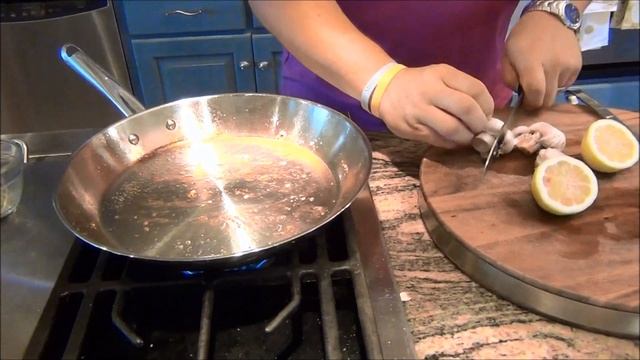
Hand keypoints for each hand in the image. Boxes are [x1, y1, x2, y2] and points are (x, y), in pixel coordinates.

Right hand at [377, 64, 493, 147]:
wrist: (385, 89)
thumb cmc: (420, 83)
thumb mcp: (441, 75)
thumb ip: (463, 90)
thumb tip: (487, 115)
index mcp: (442, 74)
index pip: (475, 90)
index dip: (488, 106)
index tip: (489, 114)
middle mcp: (431, 91)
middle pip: (465, 109)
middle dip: (479, 124)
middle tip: (482, 130)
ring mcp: (420, 111)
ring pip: (452, 129)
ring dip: (467, 137)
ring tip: (469, 137)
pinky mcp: (412, 129)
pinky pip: (439, 140)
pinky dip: (452, 143)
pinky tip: (454, 140)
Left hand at [502, 11, 581, 108]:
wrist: (550, 19)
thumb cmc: (524, 38)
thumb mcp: (507, 56)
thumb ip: (510, 78)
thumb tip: (520, 95)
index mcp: (531, 64)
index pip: (535, 94)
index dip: (530, 104)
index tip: (525, 103)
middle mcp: (552, 66)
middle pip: (548, 99)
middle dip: (538, 101)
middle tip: (532, 94)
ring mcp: (567, 67)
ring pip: (557, 92)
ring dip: (549, 91)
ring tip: (542, 77)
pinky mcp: (577, 66)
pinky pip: (566, 84)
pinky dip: (558, 82)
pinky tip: (553, 70)